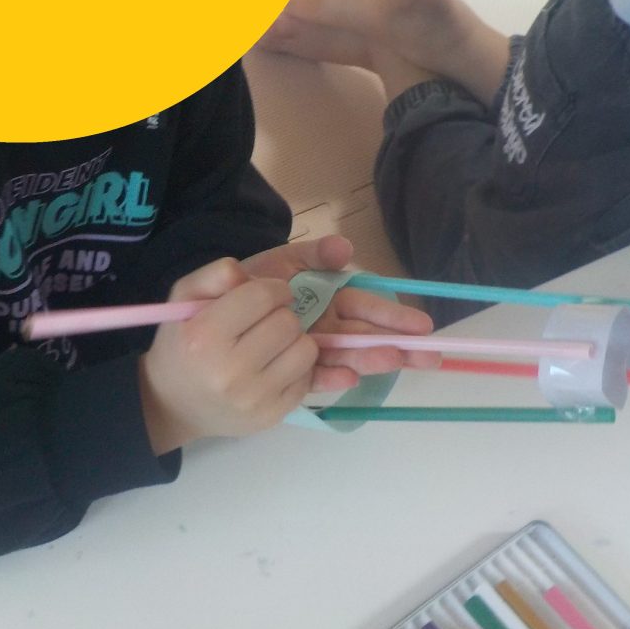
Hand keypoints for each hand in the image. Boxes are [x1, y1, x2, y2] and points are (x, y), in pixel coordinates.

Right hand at [138, 258, 317, 453]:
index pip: (263, 296)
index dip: (273, 288)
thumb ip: (216, 274)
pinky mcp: (273, 416)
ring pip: (306, 350)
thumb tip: (256, 279)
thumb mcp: (184, 298)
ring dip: (294, 340)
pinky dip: (296, 367)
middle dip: (282, 314)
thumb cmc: (181, 345)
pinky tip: (275, 366)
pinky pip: (306, 378)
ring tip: (274, 343)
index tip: (269, 294)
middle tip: (268, 320)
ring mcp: (254, 398)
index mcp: (205, 336)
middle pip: (288, 323)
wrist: (172, 405)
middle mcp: (230, 371)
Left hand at [240, 235, 439, 390]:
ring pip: (344, 357)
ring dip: (371, 359)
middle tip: (430, 354)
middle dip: (397, 343)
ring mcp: (307, 352)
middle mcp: (322, 327)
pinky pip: (311, 378)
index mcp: (324, 299)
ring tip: (397, 361)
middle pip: (363, 334)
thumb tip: (345, 248)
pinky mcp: (288, 376)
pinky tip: (349, 380)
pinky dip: (331, 379)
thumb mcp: (277, 262)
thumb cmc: (246, 286)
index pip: (363, 305)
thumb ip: (311, 253)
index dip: (391, 314)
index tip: (420, 325)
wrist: (199, 323)